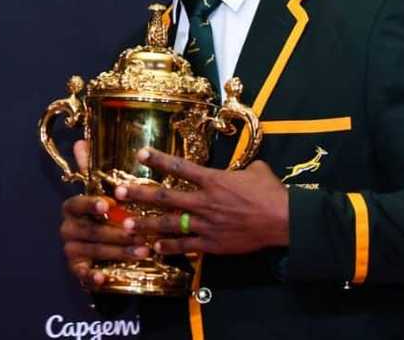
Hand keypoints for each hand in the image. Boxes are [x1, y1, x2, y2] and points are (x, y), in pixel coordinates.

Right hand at [60, 139, 148, 291]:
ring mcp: (70, 249)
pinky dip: (92, 277)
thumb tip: (80, 140)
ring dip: (118, 252)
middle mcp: (67, 228)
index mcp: (72, 207)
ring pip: (93, 250)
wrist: (98, 247)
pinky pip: (82, 274)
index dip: (90, 204)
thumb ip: (91, 169)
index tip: (107, 204)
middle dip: (117, 233)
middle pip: (90, 230)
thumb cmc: (104, 215)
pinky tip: (104, 278)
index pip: (77, 203)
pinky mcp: (76, 269)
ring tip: (144, 251)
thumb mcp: (100, 191)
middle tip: (141, 235)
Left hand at [117, 148, 288, 255]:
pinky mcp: (212, 244)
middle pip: (165, 197)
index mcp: (213, 180)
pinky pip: (185, 246)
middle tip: (118, 192)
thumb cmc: (272, 193)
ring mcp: (206, 224)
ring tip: (125, 224)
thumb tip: (240, 165)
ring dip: (145, 224)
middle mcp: (204, 202)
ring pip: (169, 224)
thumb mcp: (256, 170)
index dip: (158, 159)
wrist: (285, 221)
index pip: (180, 167)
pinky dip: (169, 247)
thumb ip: (240, 167)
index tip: (140, 154)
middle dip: (139, 194)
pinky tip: (154, 247)